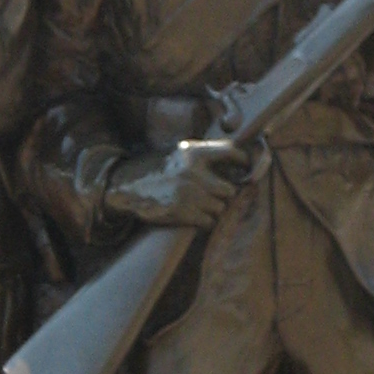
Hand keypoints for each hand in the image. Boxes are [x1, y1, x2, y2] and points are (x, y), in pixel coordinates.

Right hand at [105, 139, 265, 230]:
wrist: (128, 186)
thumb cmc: (157, 167)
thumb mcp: (180, 152)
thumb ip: (205, 155)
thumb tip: (236, 164)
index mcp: (194, 153)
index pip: (232, 153)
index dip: (243, 161)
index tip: (245, 167)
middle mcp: (193, 172)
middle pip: (230, 189)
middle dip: (224, 194)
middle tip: (217, 194)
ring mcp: (188, 194)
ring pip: (220, 208)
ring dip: (214, 209)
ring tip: (202, 204)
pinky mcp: (181, 212)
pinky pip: (208, 221)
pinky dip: (205, 220)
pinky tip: (195, 214)